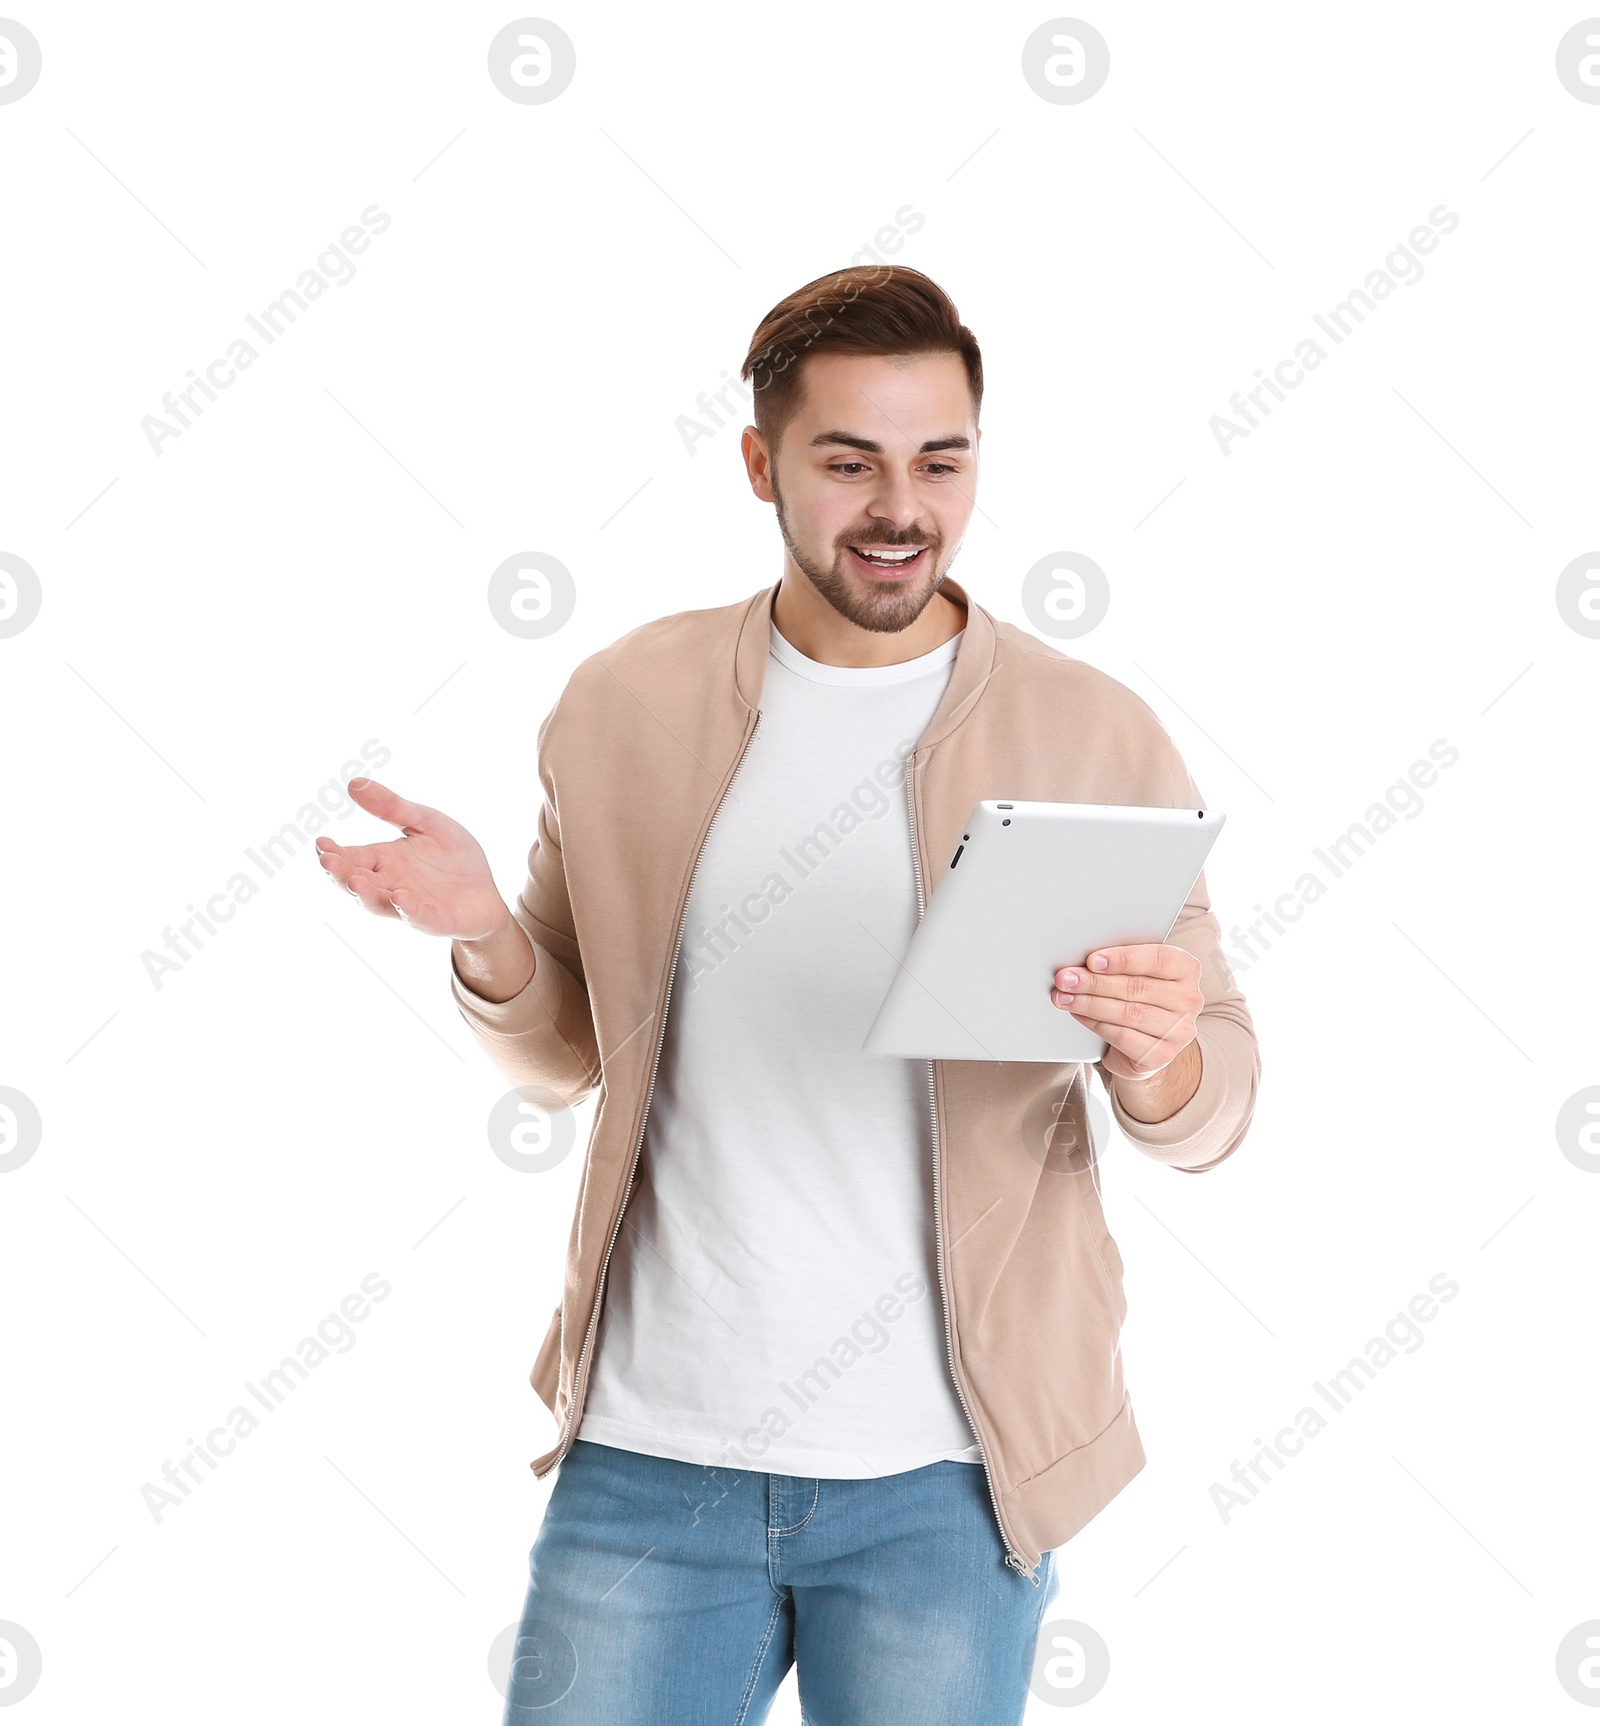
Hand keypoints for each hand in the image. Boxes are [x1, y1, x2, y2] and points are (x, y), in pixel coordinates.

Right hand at [316, 778, 510, 940]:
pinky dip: (407, 909)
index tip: (321, 842)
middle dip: (340, 872)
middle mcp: (390, 884)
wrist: (486, 891)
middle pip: (356, 881)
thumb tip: (354, 783)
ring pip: (378, 903)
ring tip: (354, 880)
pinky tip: (400, 898)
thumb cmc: (454, 858)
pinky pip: (417, 917)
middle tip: (326, 860)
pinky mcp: (434, 920)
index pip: (351, 857)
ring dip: (365, 893)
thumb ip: (393, 808)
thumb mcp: (426, 823)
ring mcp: (409, 905)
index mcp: (384, 860)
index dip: (333, 852)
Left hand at [1052, 943, 1202, 1082]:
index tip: (1092, 960)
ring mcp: (1179, 1030)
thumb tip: (1082, 961)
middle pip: (1137, 987)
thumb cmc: (1139, 1000)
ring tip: (1064, 997)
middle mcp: (1189, 1000)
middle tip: (1066, 978)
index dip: (1123, 959)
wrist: (1146, 1046)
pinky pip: (1123, 1036)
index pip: (1159, 959)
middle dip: (1095, 982)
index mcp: (1186, 969)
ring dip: (1090, 1003)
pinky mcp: (1162, 1054)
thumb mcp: (1137, 974)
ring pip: (1128, 1013)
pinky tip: (1079, 1014)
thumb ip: (1120, 964)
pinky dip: (1095, 1023)